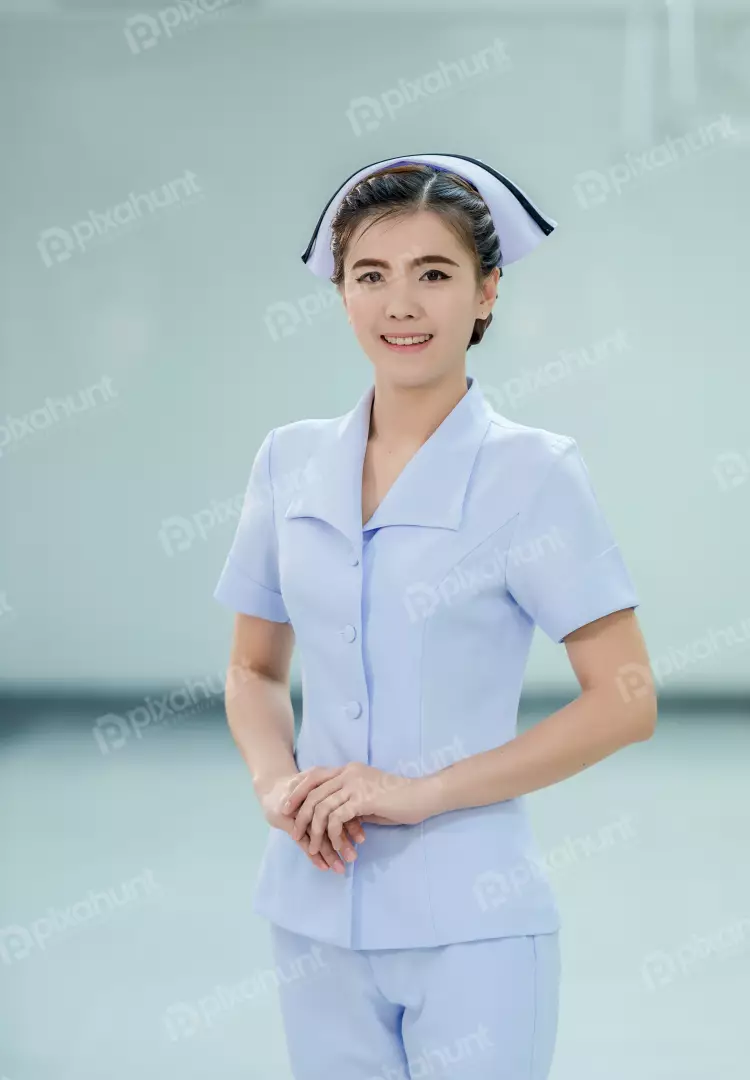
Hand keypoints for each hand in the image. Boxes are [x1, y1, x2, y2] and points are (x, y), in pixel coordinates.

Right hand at [259, 773, 366, 872]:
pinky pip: (302, 841)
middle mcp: (310, 800)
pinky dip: (314, 854)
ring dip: (329, 853)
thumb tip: (365, 815)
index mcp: (321, 789)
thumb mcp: (319, 787)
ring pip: (317, 835)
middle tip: (353, 858)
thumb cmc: (301, 789)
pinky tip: (323, 866)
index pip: (339, 809)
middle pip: (329, 823)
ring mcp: (298, 811)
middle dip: (342, 842)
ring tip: (340, 868)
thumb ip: (337, 800)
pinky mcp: (287, 822)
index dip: (352, 824)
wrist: (272, 785)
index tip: (362, 840)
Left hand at [281, 763, 434, 856]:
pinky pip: (337, 819)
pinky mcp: (363, 799)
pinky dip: (333, 835)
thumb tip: (337, 817)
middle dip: (299, 814)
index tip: (288, 809)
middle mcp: (348, 773)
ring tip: (312, 847)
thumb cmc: (399, 799)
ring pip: (322, 807)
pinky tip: (337, 847)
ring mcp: (355, 785)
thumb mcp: (369, 797)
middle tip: (294, 833)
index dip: (298, 792)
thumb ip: (351, 802)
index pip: (314, 776)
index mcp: (348, 770)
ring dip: (314, 830)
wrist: (421, 796)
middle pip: (312, 791)